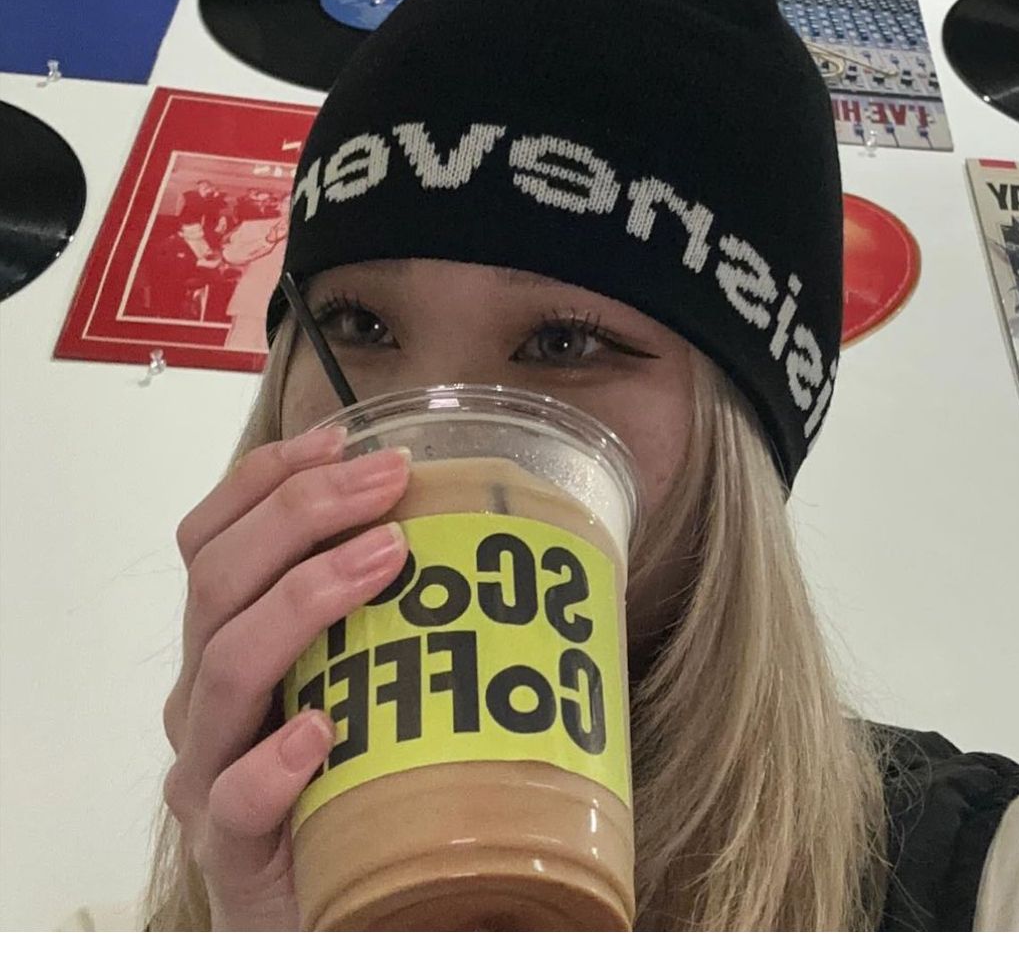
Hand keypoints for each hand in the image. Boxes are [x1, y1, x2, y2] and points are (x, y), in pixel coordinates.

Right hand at [162, 427, 411, 929]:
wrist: (340, 907)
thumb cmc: (359, 775)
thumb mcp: (371, 672)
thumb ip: (396, 607)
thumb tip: (485, 522)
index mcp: (231, 640)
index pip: (216, 535)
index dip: (268, 476)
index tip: (346, 436)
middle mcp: (207, 695)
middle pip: (218, 580)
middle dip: (302, 512)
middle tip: (390, 479)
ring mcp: (210, 770)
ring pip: (226, 665)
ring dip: (306, 598)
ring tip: (388, 559)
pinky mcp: (231, 850)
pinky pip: (234, 797)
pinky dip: (275, 757)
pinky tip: (324, 731)